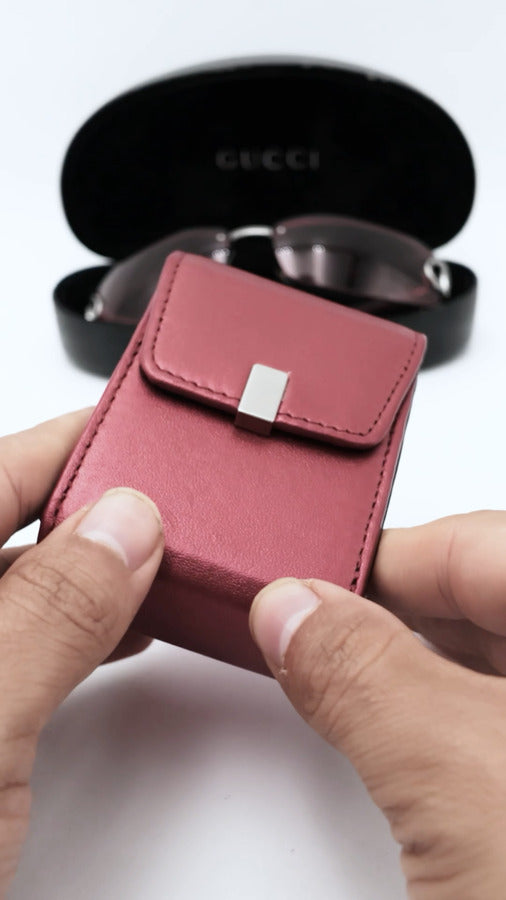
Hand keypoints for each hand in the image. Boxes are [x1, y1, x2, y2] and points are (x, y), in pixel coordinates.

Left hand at [0, 411, 162, 895]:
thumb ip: (50, 612)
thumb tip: (123, 525)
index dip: (69, 448)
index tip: (138, 433)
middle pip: (5, 523)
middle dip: (91, 508)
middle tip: (166, 500)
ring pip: (18, 584)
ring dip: (91, 570)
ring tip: (157, 560)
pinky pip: (23, 639)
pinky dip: (76, 626)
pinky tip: (118, 627)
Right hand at [250, 512, 505, 899]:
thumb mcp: (468, 785)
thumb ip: (367, 677)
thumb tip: (293, 612)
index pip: (479, 544)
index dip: (381, 559)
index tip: (303, 586)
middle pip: (491, 598)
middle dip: (391, 617)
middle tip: (308, 641)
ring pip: (495, 665)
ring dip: (414, 671)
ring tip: (345, 691)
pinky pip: (496, 727)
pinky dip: (443, 723)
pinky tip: (409, 744)